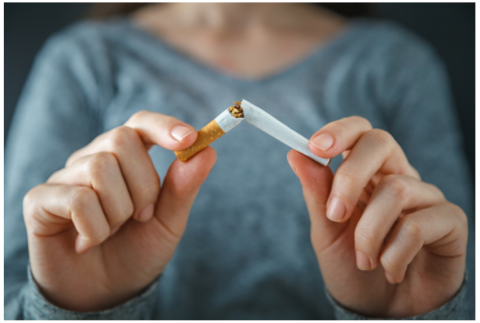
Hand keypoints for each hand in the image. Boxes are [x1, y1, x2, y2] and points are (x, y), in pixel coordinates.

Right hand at [23, 111, 215, 311]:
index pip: (140, 124)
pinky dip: (95, 228)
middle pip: (121, 140)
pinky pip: (77, 198)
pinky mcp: (40, 200)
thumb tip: (207, 150)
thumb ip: (184, 187)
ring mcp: (65, 178)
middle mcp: (92, 160)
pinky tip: (88, 243)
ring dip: (119, 211)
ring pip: (100, 168)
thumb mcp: (168, 222)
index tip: (190, 139)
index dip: (163, 126)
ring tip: (113, 232)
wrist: (105, 293)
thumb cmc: (137, 251)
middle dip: (143, 186)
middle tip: (141, 217)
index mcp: (125, 160)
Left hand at [287, 117, 466, 317]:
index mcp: (366, 174)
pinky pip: (419, 224)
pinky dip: (394, 253)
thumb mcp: (326, 232)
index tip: (315, 146)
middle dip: (349, 177)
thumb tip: (295, 154)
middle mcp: (397, 177)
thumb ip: (316, 194)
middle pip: (380, 142)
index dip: (339, 131)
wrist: (380, 310)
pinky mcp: (449, 222)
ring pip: (395, 189)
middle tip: (335, 216)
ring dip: (369, 233)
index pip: (359, 132)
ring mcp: (425, 198)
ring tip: (364, 261)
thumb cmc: (352, 267)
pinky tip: (390, 269)